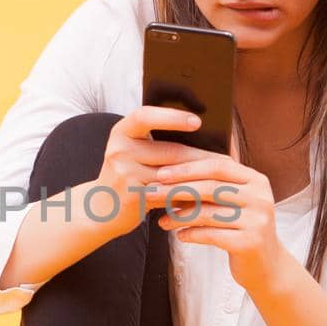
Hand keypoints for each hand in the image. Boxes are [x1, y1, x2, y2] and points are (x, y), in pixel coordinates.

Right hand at [93, 106, 214, 238]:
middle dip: (202, 157)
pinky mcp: (131, 196)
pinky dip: (188, 196)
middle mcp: (119, 149)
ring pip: (173, 174)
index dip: (171, 117)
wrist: (99, 209)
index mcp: (121, 131)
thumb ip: (156, 142)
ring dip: (200, 178)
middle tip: (227, 160)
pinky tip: (206, 198)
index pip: (145, 116)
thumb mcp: (133, 152)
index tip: (197, 121)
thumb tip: (203, 136)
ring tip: (222, 179)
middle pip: (169, 150)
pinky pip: (168, 195)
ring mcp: (123, 173)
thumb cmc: (127, 176)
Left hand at [147, 149, 288, 292]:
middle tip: (152, 193)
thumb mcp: (233, 203)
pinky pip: (211, 235)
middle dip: (177, 189)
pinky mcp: (249, 243)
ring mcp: (257, 221)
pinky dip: (191, 234)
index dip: (188, 168)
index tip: (161, 173)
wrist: (267, 266)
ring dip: (179, 216)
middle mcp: (260, 197)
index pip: (218, 165)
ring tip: (161, 221)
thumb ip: (212, 186)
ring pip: (208, 213)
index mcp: (256, 181)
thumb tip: (169, 173)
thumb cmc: (241, 229)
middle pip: (211, 187)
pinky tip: (179, 236)